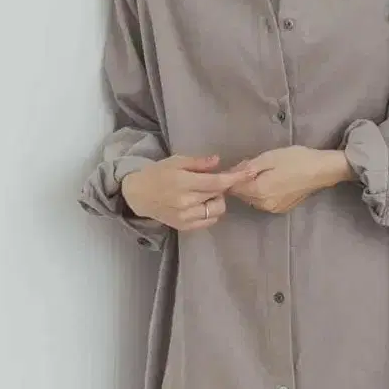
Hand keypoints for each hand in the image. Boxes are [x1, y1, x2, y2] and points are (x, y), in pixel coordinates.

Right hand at [121, 154, 254, 231]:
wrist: (137, 194)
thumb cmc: (157, 173)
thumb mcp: (176, 161)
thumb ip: (198, 163)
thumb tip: (218, 161)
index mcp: (183, 182)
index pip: (217, 182)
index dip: (235, 178)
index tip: (250, 173)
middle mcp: (186, 201)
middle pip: (219, 195)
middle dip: (223, 187)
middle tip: (212, 181)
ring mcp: (185, 216)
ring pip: (217, 210)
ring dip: (217, 200)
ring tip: (205, 194)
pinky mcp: (184, 227)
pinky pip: (209, 221)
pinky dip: (211, 212)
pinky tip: (202, 204)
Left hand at [227, 147, 353, 214]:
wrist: (322, 171)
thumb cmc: (296, 160)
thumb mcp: (269, 158)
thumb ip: (247, 167)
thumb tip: (230, 173)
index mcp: (258, 191)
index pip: (232, 188)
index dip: (230, 176)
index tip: (235, 166)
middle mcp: (262, 204)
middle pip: (241, 194)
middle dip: (240, 181)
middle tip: (250, 165)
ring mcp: (272, 208)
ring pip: (251, 198)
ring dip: (251, 187)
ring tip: (262, 172)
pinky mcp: (281, 208)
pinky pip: (263, 200)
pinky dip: (261, 191)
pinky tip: (272, 180)